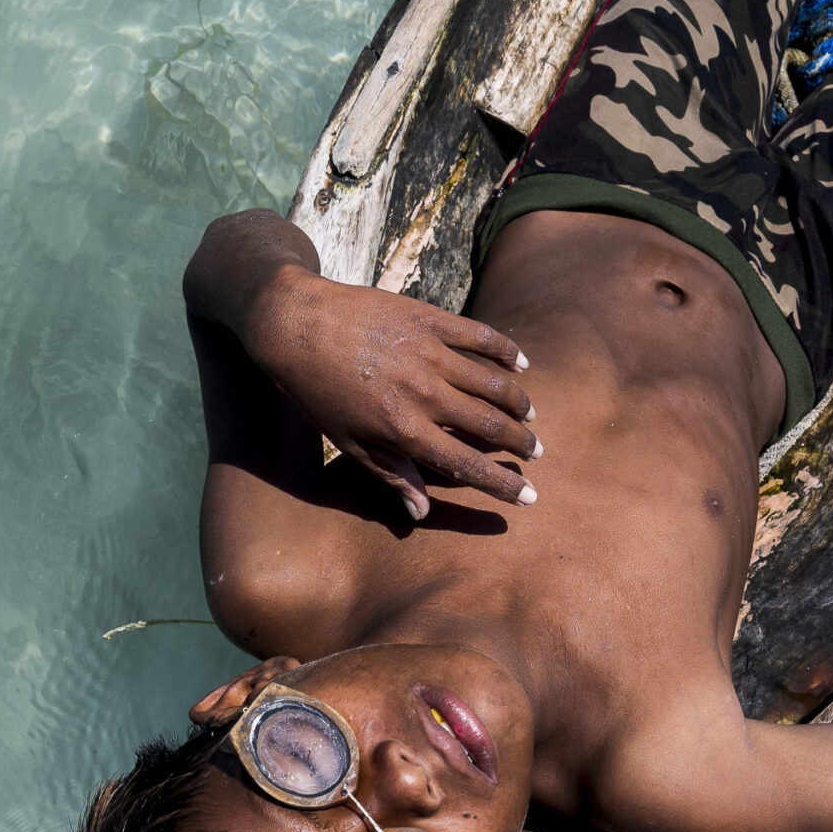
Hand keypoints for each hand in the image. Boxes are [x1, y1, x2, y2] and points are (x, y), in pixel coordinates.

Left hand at [241, 264, 539, 519]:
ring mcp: (430, 352)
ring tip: (531, 415)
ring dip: (519, 402)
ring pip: (494, 382)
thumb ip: (390, 474)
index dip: (502, 485)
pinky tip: (522, 363)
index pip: (466, 465)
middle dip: (521, 443)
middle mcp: (424, 393)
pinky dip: (507, 350)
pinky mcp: (430, 319)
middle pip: (490, 425)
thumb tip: (422, 512)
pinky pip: (481, 336)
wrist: (296, 324)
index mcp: (402, 429)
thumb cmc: (317, 391)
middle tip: (536, 452)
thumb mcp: (347, 443)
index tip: (529, 497)